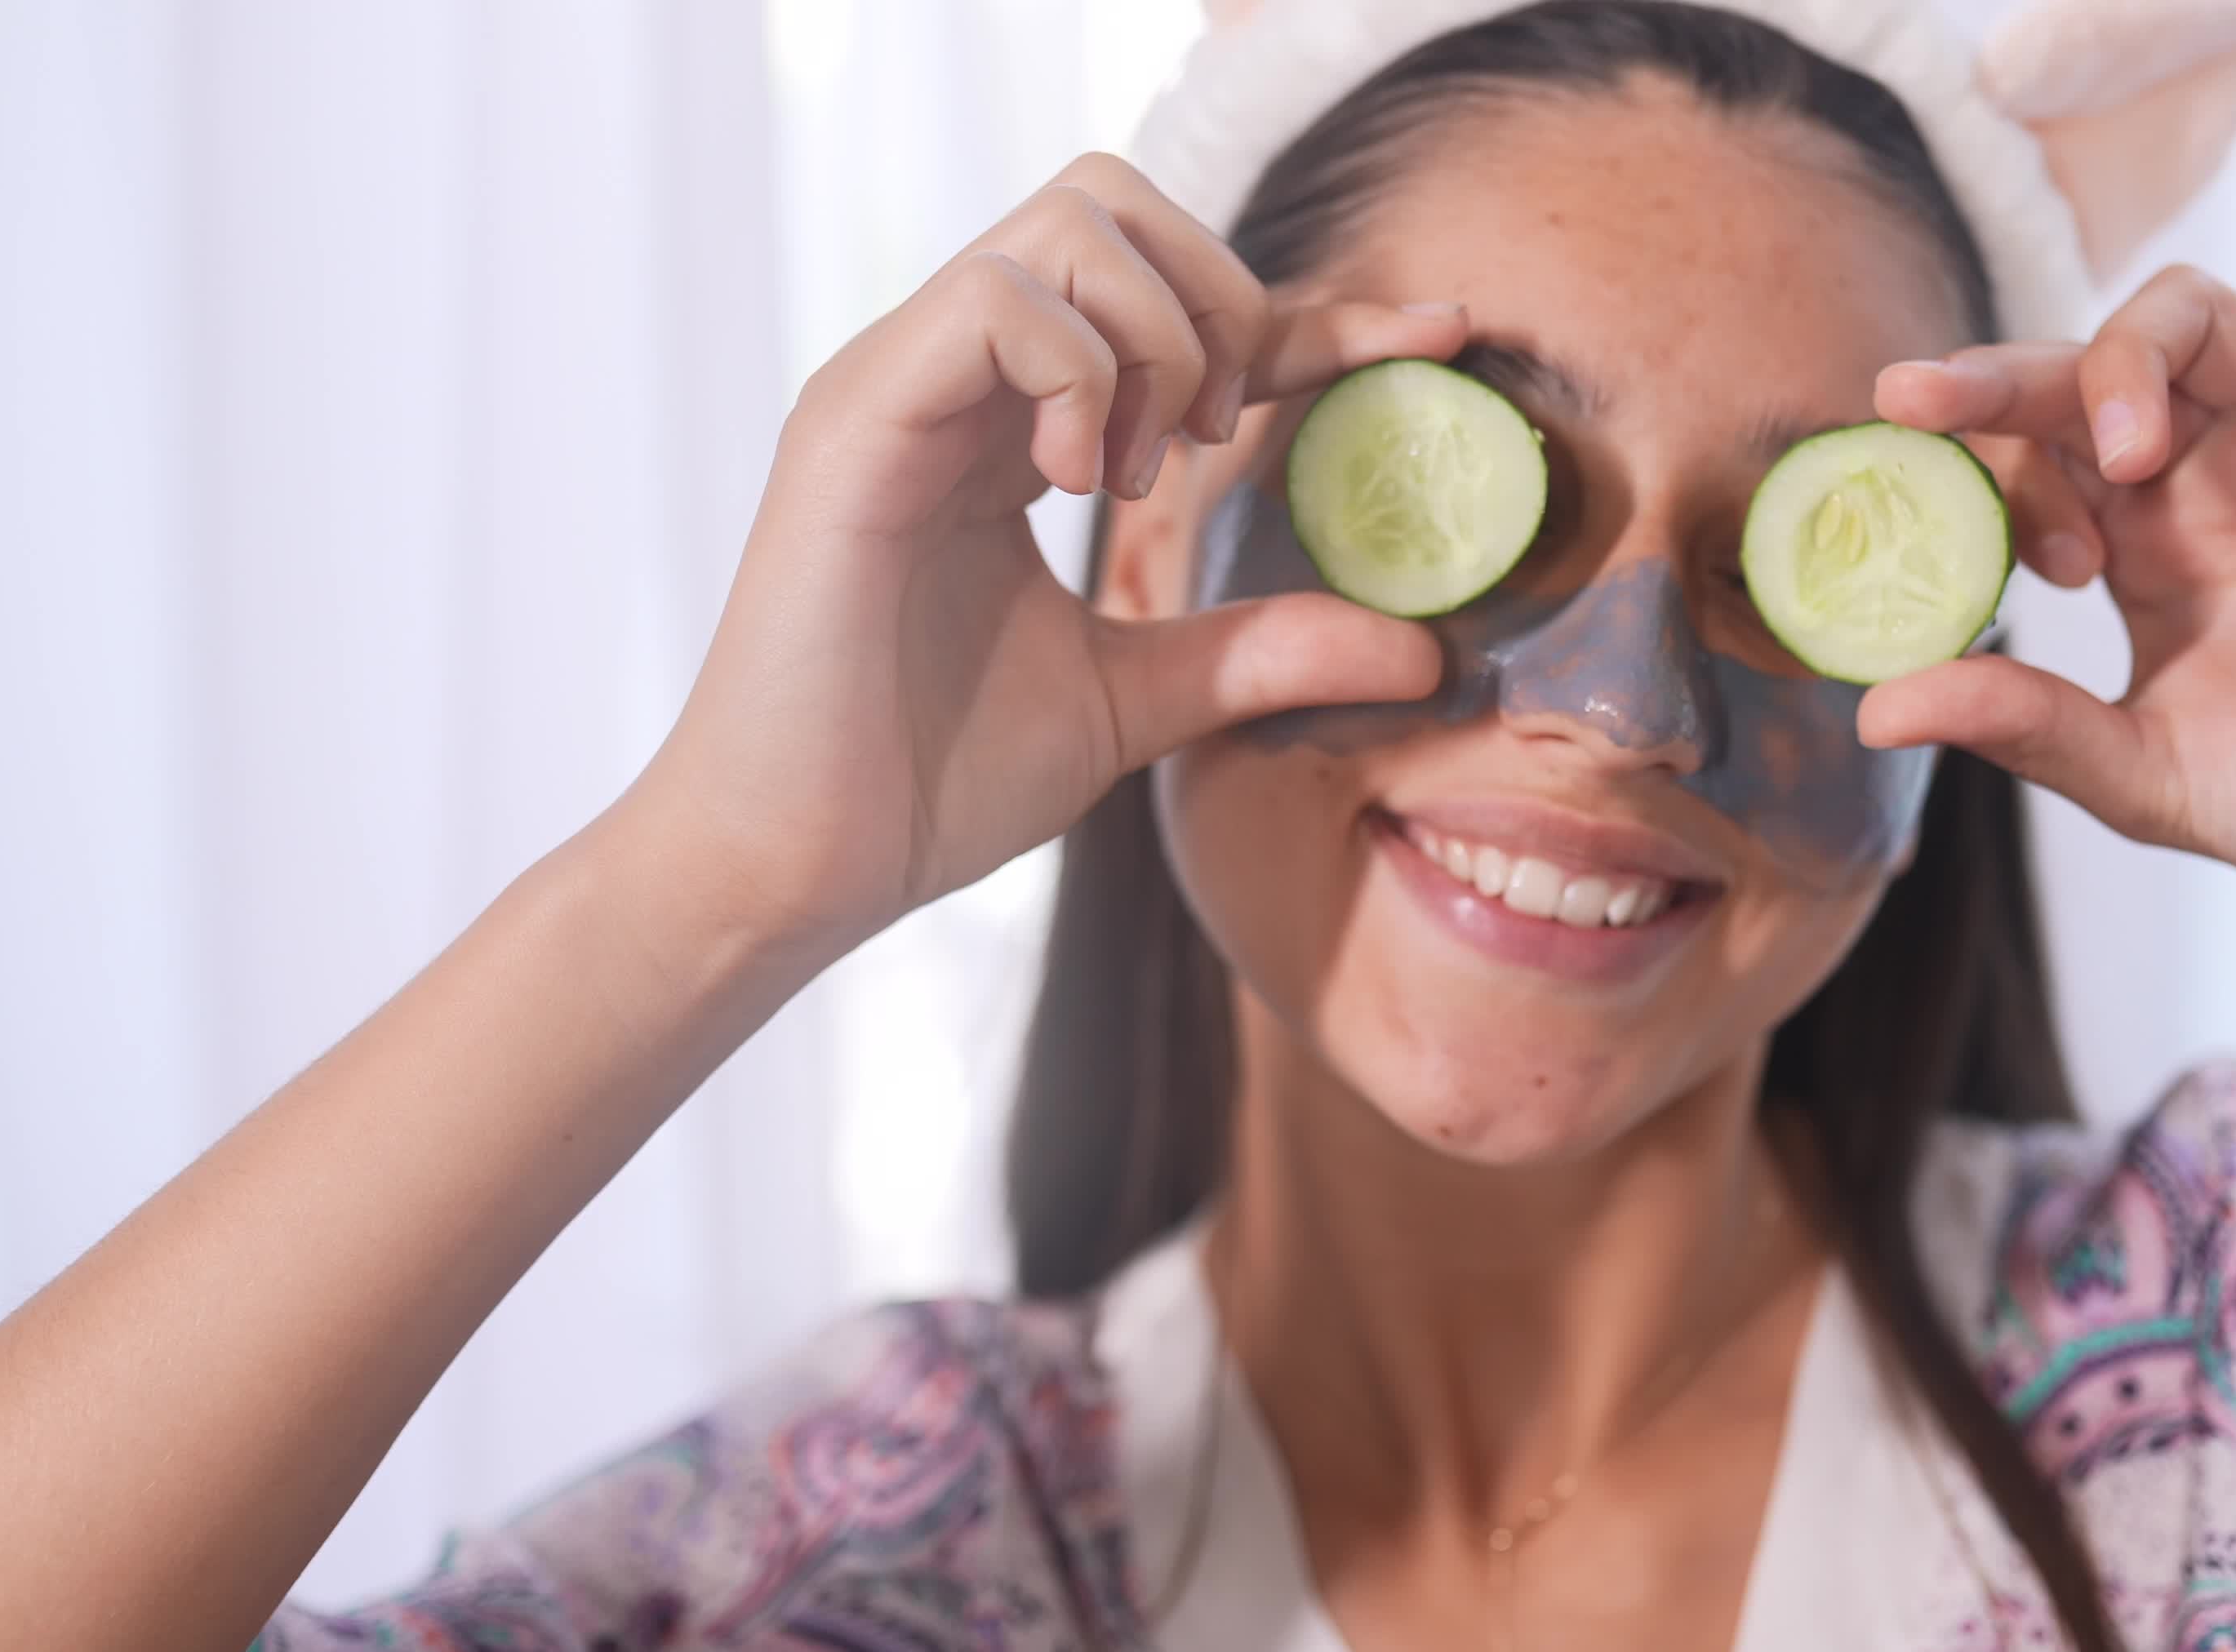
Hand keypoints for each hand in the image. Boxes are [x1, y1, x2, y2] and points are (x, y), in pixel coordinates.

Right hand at [620, 153, 1463, 956]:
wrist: (797, 865)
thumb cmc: (928, 781)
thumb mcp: (1137, 701)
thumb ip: (1261, 652)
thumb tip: (1423, 648)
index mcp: (1013, 427)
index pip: (1183, 312)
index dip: (1319, 312)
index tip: (1438, 340)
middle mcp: (956, 378)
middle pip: (1117, 202)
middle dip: (1218, 296)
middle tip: (1217, 436)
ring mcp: (901, 383)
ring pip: (1067, 223)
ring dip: (1150, 334)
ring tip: (1134, 469)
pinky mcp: (856, 417)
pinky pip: (995, 300)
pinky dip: (1071, 370)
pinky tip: (1070, 480)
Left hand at [1861, 255, 2235, 920]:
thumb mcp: (2157, 776)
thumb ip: (2029, 726)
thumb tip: (1878, 705)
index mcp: (2142, 551)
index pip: (2025, 458)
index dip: (1972, 468)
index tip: (1955, 526)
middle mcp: (2211, 473)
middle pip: (2082, 367)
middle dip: (1999, 374)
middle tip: (1932, 399)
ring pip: (2189, 307)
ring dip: (2131, 352)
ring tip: (2130, 451)